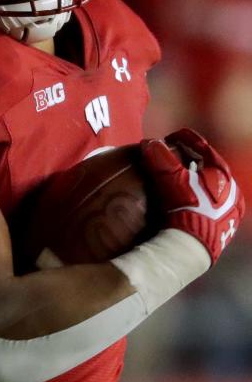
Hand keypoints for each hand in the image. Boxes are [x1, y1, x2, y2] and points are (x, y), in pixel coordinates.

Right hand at [140, 128, 243, 263]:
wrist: (194, 244)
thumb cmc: (187, 206)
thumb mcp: (170, 179)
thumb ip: (160, 158)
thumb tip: (149, 143)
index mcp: (223, 173)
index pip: (203, 148)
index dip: (185, 139)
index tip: (169, 137)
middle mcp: (233, 190)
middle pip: (208, 169)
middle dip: (189, 163)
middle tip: (171, 161)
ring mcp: (230, 210)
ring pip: (209, 189)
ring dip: (192, 183)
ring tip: (175, 184)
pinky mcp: (224, 229)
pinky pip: (209, 206)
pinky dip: (196, 200)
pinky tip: (183, 205)